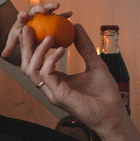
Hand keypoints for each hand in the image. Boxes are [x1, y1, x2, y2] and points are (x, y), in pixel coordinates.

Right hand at [8, 19, 125, 132]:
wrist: (114, 114)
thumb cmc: (105, 94)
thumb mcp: (95, 63)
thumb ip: (84, 46)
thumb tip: (76, 27)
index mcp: (57, 80)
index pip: (37, 61)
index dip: (32, 45)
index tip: (34, 28)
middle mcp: (51, 86)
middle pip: (27, 64)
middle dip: (25, 46)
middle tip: (28, 28)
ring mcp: (53, 91)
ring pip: (31, 69)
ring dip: (37, 51)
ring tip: (49, 37)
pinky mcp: (59, 95)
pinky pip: (46, 74)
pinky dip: (50, 59)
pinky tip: (62, 49)